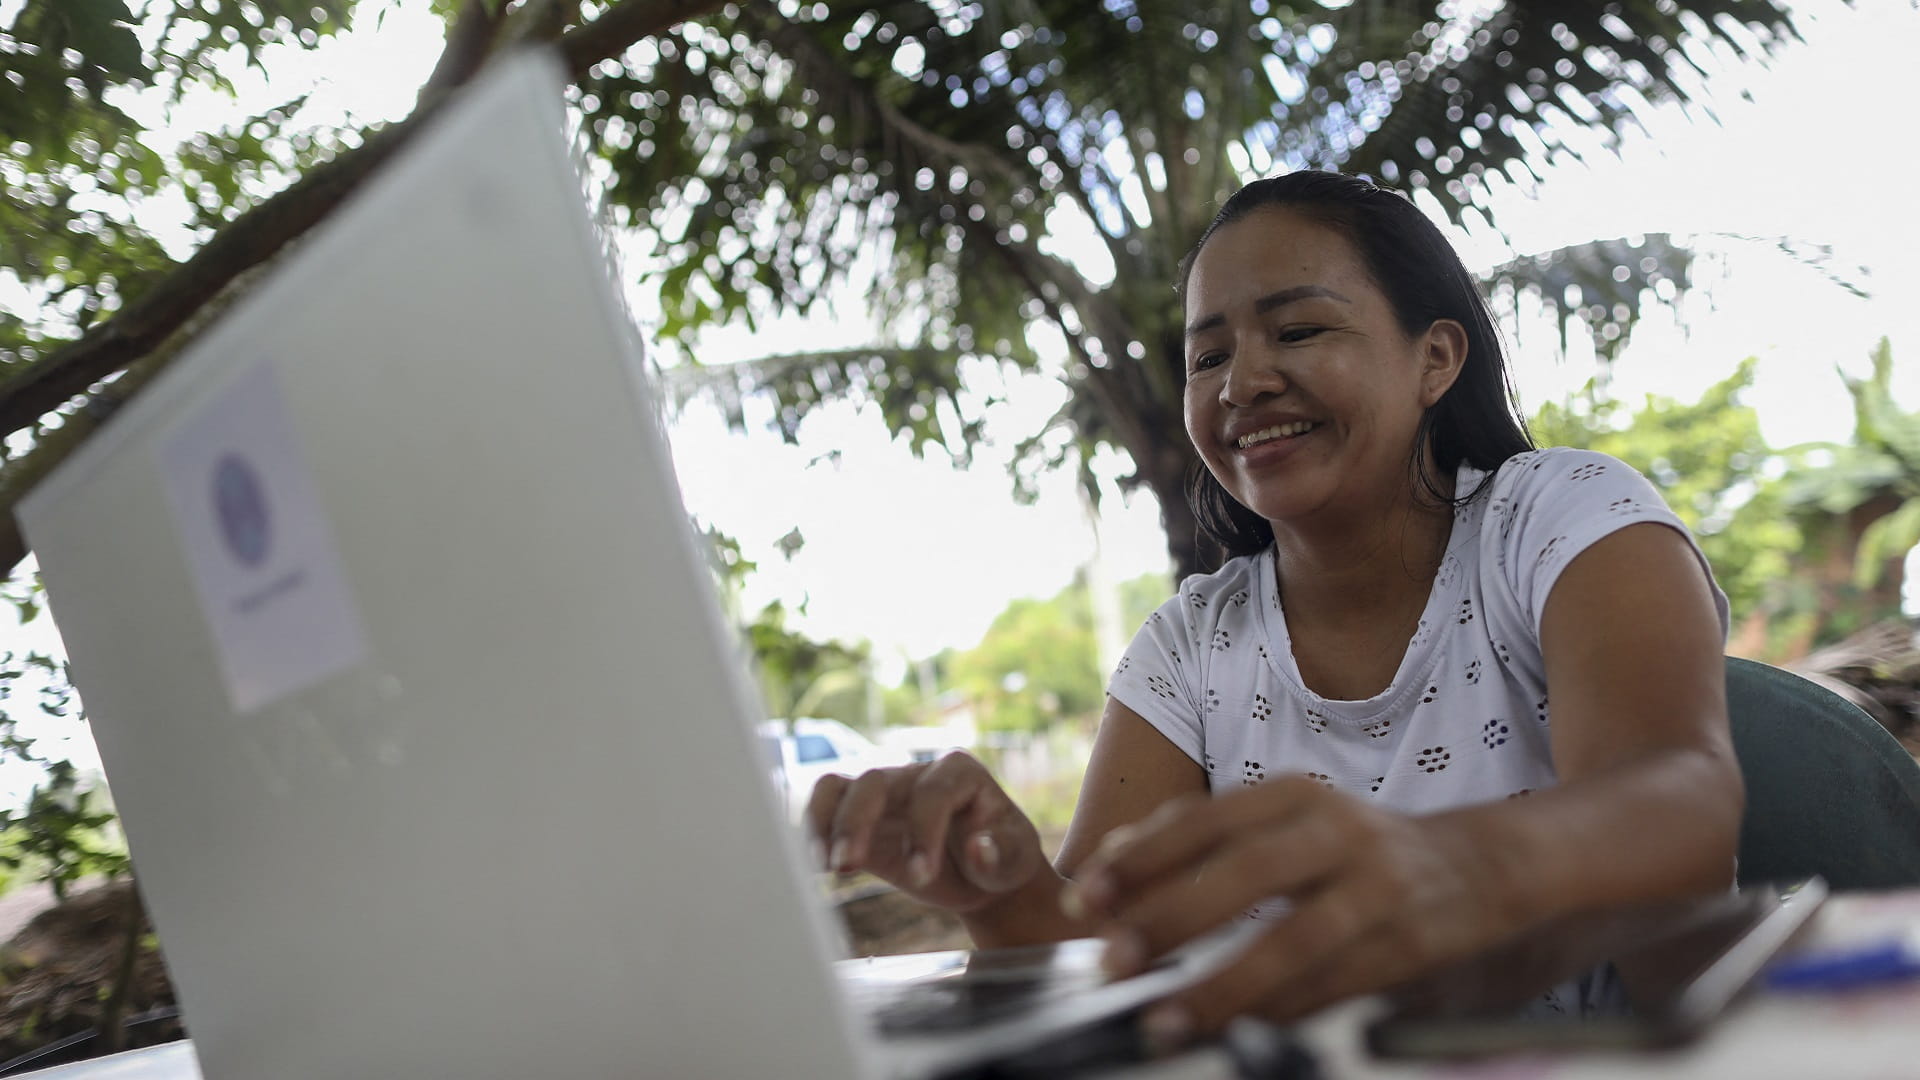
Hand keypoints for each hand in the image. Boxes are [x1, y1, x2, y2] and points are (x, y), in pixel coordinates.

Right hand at [806, 751, 1046, 914]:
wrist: (981, 875)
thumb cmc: (1003, 857)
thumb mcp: (1016, 857)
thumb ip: (1001, 853)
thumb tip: (978, 848)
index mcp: (959, 772)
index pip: (931, 792)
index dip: (923, 831)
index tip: (923, 875)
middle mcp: (914, 775)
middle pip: (872, 781)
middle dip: (857, 821)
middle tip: (850, 867)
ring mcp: (883, 795)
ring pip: (837, 787)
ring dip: (824, 824)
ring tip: (824, 865)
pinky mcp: (860, 822)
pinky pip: (825, 814)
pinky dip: (813, 837)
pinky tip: (813, 870)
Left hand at [1066, 777, 1524, 1043]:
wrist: (1480, 867)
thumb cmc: (1353, 850)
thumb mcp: (1285, 822)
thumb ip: (1203, 837)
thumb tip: (1112, 862)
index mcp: (1296, 795)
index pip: (1206, 819)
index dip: (1142, 859)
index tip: (1086, 899)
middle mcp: (1338, 833)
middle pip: (1246, 873)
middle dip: (1172, 918)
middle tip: (1112, 961)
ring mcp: (1377, 890)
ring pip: (1294, 941)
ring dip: (1222, 986)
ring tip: (1164, 1021)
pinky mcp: (1407, 946)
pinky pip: (1332, 987)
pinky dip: (1278, 1012)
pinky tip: (1233, 1031)